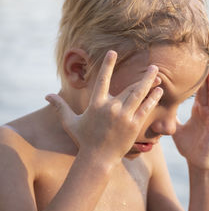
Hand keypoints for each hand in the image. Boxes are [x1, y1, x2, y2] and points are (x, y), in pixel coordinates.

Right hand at [45, 51, 162, 164]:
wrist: (98, 159)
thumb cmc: (84, 140)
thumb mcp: (70, 122)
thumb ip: (60, 107)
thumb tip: (47, 95)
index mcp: (96, 104)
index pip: (102, 80)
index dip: (107, 65)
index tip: (113, 52)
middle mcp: (111, 108)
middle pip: (129, 86)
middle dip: (142, 75)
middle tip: (153, 66)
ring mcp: (124, 116)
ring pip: (139, 95)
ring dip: (149, 82)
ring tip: (157, 73)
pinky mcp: (133, 125)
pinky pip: (145, 108)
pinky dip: (152, 98)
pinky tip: (159, 90)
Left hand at [172, 66, 208, 169]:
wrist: (197, 161)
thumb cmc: (189, 146)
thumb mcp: (177, 129)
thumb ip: (172, 118)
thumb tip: (159, 111)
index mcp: (197, 110)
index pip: (196, 91)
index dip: (194, 79)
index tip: (191, 64)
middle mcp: (206, 111)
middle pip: (205, 89)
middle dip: (204, 75)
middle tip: (202, 59)